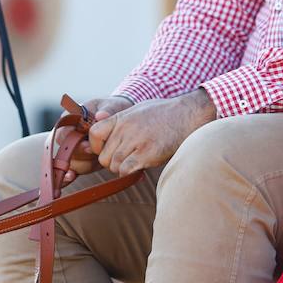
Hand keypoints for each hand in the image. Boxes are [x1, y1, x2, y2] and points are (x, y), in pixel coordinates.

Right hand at [60, 95, 133, 184]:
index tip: (88, 144)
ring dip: (84, 163)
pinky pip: (72, 169)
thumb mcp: (111, 105)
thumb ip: (107, 110)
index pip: (64, 132)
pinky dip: (71, 174)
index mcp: (71, 118)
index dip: (73, 140)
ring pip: (71, 162)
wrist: (118, 117)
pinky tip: (71, 177)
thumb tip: (101, 115)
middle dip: (81, 154)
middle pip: (64, 150)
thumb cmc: (112, 109)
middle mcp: (68, 134)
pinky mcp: (80, 159)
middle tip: (93, 152)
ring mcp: (73, 148)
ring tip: (98, 159)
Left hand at [87, 89, 217, 176]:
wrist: (188, 114)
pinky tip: (140, 166)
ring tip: (135, 162)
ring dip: (122, 168)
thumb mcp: (138, 109)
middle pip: (103, 156)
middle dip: (112, 162)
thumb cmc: (166, 112)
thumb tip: (102, 125)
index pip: (94, 134)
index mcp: (122, 117)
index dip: (96, 146)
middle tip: (125, 159)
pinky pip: (125, 170)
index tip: (106, 149)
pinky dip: (129, 173)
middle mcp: (126, 129)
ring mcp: (136, 142)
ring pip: (113, 166)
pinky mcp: (147, 154)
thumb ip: (120, 120)